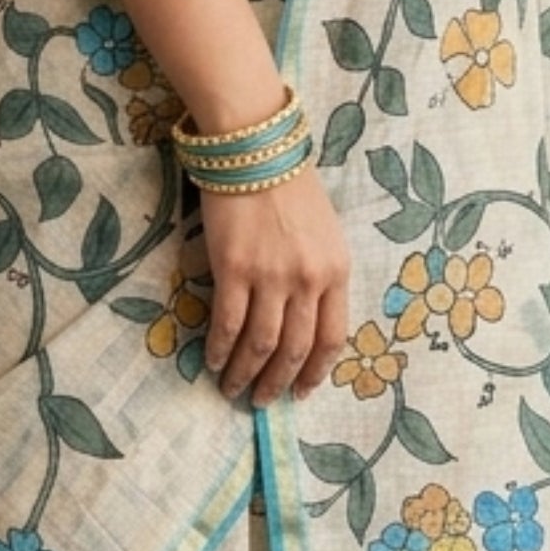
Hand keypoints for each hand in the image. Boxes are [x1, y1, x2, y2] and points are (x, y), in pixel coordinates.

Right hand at [198, 161, 352, 405]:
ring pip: (261, 344)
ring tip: (233, 390)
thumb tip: (300, 321)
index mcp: (336, 271)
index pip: (332, 338)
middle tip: (262, 402)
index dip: (316, 372)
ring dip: (245, 374)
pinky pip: (228, 323)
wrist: (255, 148)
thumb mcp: (324, 233)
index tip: (302, 393)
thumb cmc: (289, 187)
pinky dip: (220, 349)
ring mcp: (271, 275)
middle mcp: (308, 279)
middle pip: (295, 349)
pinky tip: (213, 361)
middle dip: (278, 384)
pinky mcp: (233, 268)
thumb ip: (319, 276)